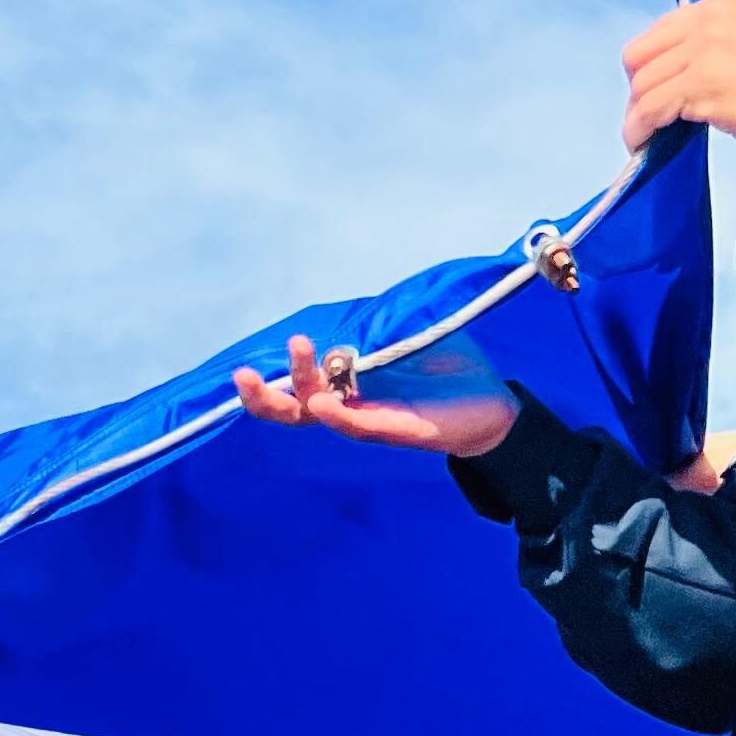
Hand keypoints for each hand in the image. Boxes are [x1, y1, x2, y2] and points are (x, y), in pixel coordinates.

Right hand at [230, 333, 514, 458]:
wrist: (494, 406)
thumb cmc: (450, 369)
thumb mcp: (409, 333)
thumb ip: (378, 324)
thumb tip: (351, 305)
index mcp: (347, 384)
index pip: (297, 384)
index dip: (272, 374)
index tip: (251, 357)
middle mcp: (349, 404)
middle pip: (291, 409)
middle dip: (262, 396)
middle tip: (242, 376)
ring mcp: (368, 419)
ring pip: (316, 415)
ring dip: (299, 389)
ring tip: (298, 351)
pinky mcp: (394, 430)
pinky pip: (356, 425)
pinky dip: (336, 413)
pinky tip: (323, 401)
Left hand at [618, 0, 735, 154]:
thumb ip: (731, 38)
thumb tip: (704, 62)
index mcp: (729, 2)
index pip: (667, 28)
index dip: (656, 60)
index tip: (658, 81)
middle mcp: (710, 19)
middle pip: (643, 53)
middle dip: (640, 84)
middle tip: (646, 109)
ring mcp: (703, 50)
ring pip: (643, 83)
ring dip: (637, 112)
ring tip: (643, 132)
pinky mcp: (699, 84)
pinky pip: (650, 108)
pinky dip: (639, 128)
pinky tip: (642, 141)